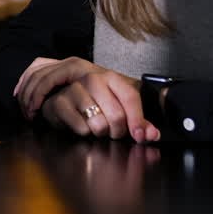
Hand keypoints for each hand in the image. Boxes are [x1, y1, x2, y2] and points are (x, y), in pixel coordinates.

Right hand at [15, 57, 158, 142]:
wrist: (61, 102)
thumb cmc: (93, 106)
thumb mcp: (118, 110)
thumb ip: (139, 122)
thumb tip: (152, 134)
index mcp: (110, 78)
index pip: (130, 97)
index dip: (138, 120)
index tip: (140, 136)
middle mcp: (93, 79)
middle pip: (116, 114)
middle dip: (117, 131)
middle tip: (112, 133)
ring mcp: (74, 89)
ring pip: (99, 123)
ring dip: (100, 133)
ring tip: (96, 129)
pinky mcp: (59, 102)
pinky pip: (81, 127)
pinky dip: (84, 133)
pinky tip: (82, 127)